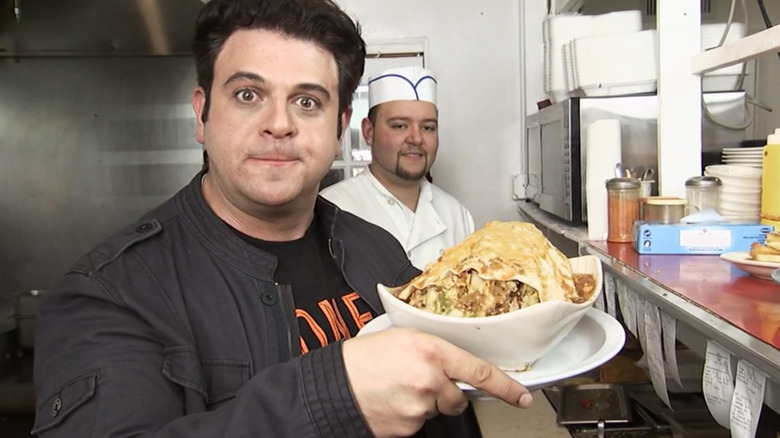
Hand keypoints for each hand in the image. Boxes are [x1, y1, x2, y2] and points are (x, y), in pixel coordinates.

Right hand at [342, 327, 531, 437]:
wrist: (334, 384)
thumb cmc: (364, 357)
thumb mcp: (403, 338)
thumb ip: (435, 350)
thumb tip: (456, 363)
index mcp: (431, 351)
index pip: (479, 372)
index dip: (507, 387)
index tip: (523, 395)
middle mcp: (429, 380)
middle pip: (458, 398)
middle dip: (446, 393)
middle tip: (421, 382)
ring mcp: (419, 408)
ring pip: (437, 411)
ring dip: (425, 403)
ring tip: (398, 389)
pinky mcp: (408, 428)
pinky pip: (419, 424)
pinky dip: (410, 415)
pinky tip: (393, 402)